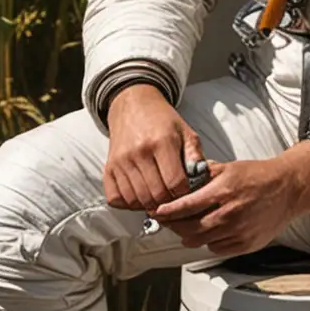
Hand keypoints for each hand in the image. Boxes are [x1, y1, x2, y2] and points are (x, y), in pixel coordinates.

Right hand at [104, 84, 204, 212]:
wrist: (133, 106)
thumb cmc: (162, 121)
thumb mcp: (185, 132)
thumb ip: (195, 155)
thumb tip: (200, 178)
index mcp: (162, 142)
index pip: (175, 183)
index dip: (183, 192)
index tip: (184, 188)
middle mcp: (139, 152)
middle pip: (156, 196)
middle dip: (167, 202)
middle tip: (171, 196)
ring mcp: (121, 161)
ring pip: (137, 201)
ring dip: (149, 204)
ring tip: (157, 196)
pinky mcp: (109, 167)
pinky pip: (116, 199)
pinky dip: (128, 204)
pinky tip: (138, 196)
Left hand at [146, 156, 304, 256]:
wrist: (287, 189)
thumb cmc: (258, 177)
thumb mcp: (228, 167)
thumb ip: (204, 174)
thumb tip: (181, 179)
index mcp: (224, 191)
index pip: (186, 206)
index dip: (167, 211)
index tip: (156, 212)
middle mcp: (230, 214)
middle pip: (190, 228)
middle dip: (174, 226)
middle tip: (167, 221)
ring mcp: (239, 231)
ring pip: (201, 242)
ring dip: (189, 236)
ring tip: (184, 227)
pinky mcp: (246, 244)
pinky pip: (217, 249)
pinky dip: (208, 242)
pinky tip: (208, 232)